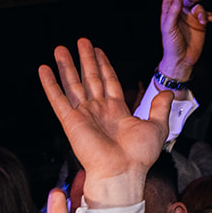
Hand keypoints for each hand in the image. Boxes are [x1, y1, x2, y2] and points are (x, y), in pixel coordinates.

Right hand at [39, 40, 171, 206]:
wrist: (124, 171)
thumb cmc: (140, 156)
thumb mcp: (157, 126)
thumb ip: (160, 108)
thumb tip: (167, 92)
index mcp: (117, 111)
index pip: (109, 81)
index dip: (103, 65)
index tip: (98, 50)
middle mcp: (99, 111)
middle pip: (90, 78)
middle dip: (85, 59)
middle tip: (81, 40)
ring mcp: (84, 115)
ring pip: (73, 84)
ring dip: (66, 66)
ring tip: (60, 48)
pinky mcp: (71, 121)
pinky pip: (58, 99)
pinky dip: (50, 84)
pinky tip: (43, 69)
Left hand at [159, 0, 209, 83]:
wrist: (182, 60)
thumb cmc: (171, 45)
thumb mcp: (168, 29)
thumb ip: (172, 13)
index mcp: (169, 10)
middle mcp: (180, 12)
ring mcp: (190, 18)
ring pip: (199, 6)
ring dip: (202, 11)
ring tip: (203, 20)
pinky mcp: (199, 25)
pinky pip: (206, 14)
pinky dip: (209, 15)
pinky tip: (209, 20)